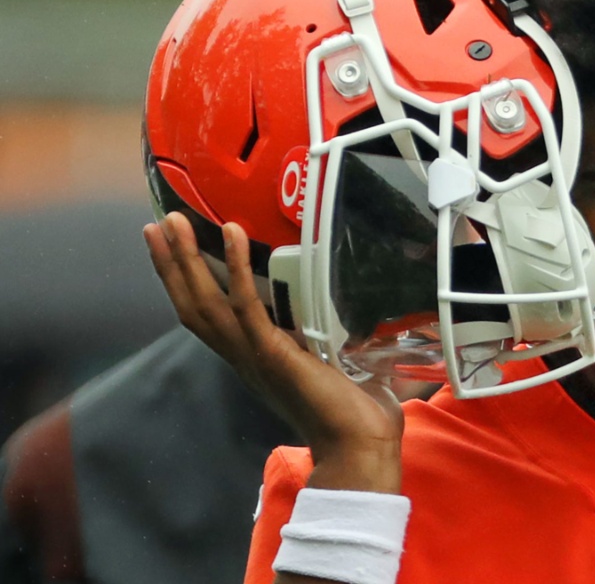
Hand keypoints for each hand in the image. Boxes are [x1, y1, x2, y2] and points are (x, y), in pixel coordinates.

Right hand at [143, 213, 403, 492]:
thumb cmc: (356, 413)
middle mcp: (244, 357)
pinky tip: (233, 234)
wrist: (361, 447)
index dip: (187, 284)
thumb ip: (335, 338)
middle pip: (192, 305)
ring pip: (205, 303)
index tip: (173, 250)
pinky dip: (237, 268)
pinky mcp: (273, 353)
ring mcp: (254, 355)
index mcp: (254, 359)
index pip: (209, 315)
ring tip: (172, 223)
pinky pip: (246, 306)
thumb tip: (364, 312)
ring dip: (186, 260)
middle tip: (155, 225)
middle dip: (172, 265)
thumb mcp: (336, 362)